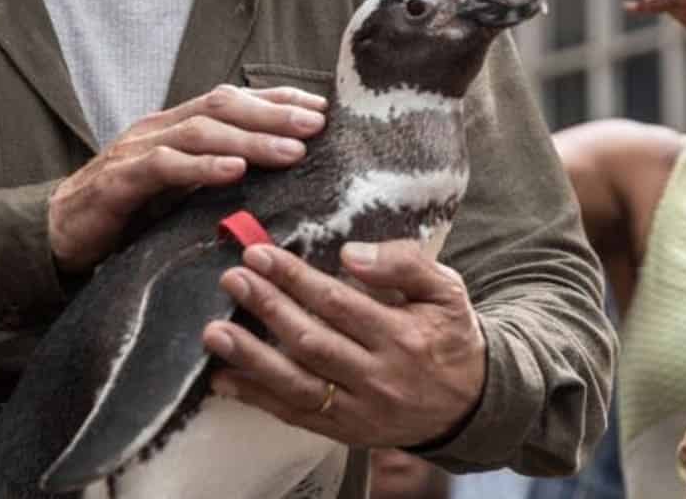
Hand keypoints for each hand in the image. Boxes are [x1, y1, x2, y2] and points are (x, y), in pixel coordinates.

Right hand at [48, 85, 326, 272]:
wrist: (56, 232)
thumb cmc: (127, 211)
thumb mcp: (179, 188)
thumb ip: (215, 173)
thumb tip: (276, 172)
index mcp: (176, 126)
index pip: (233, 100)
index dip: (277, 100)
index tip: (321, 107)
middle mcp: (159, 128)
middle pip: (223, 108)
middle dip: (273, 114)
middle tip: (317, 124)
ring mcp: (136, 151)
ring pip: (200, 132)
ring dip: (250, 140)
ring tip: (291, 150)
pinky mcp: (118, 182)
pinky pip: (164, 167)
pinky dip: (201, 167)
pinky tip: (234, 171)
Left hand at [204, 239, 486, 448]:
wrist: (471, 403)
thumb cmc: (450, 336)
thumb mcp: (447, 290)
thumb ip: (404, 264)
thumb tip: (351, 254)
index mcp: (403, 336)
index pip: (338, 303)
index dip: (295, 279)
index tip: (260, 255)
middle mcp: (379, 376)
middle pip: (311, 341)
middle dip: (267, 308)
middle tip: (231, 280)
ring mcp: (360, 409)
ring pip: (297, 384)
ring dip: (251, 358)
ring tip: (215, 333)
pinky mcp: (346, 431)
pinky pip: (295, 414)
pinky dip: (257, 398)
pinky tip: (225, 379)